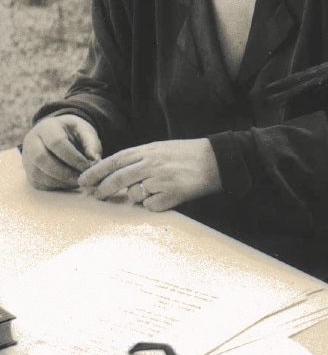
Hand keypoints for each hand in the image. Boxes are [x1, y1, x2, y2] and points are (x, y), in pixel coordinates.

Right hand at [22, 115, 102, 190]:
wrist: (59, 134)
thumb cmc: (75, 133)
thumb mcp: (86, 132)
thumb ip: (92, 144)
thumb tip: (94, 162)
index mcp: (48, 127)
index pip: (56, 142)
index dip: (73, 157)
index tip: (87, 166)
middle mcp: (31, 141)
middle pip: (42, 159)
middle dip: (64, 172)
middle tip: (82, 178)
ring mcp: (26, 157)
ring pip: (37, 173)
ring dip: (60, 181)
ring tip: (78, 181)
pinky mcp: (28, 172)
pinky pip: (37, 183)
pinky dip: (54, 187)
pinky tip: (69, 184)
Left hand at [78, 139, 222, 211]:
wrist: (218, 159)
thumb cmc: (187, 154)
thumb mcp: (161, 148)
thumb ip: (139, 158)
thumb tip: (114, 171)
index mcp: (148, 151)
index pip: (114, 161)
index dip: (95, 172)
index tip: (82, 181)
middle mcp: (152, 164)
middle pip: (117, 179)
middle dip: (103, 189)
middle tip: (97, 196)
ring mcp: (162, 180)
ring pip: (134, 194)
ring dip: (135, 196)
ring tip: (149, 191)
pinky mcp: (173, 195)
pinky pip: (151, 205)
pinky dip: (153, 204)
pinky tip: (165, 196)